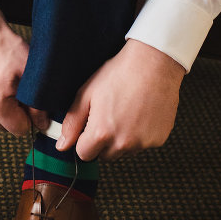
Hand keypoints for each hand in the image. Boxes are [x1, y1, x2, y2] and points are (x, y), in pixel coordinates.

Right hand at [0, 0, 48, 136]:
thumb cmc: (7, 49)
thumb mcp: (30, 73)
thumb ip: (39, 104)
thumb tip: (43, 125)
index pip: (20, 130)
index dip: (29, 116)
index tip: (28, 99)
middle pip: (7, 127)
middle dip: (15, 113)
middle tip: (16, 88)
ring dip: (3, 109)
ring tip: (4, 84)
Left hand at [57, 39, 184, 161]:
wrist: (154, 64)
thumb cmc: (120, 73)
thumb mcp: (87, 93)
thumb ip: (72, 122)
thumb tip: (62, 145)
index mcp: (102, 133)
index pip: (84, 154)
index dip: (84, 140)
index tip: (90, 125)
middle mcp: (123, 143)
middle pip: (105, 155)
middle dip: (103, 141)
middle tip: (109, 116)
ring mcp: (143, 143)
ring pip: (125, 151)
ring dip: (122, 139)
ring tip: (126, 111)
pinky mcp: (158, 139)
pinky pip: (143, 144)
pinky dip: (140, 134)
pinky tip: (141, 113)